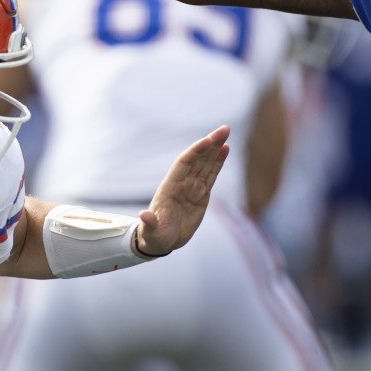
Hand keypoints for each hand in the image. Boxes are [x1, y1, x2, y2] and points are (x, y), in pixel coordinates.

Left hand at [135, 126, 230, 256]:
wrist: (161, 241)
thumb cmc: (154, 236)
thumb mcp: (151, 231)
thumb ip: (149, 223)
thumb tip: (143, 215)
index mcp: (170, 187)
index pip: (184, 164)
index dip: (195, 151)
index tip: (208, 140)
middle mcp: (181, 183)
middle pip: (197, 158)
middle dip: (210, 143)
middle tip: (225, 129)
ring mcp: (192, 187)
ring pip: (205, 163)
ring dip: (215, 148)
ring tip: (226, 133)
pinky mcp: (201, 194)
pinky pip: (211, 174)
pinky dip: (218, 162)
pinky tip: (225, 149)